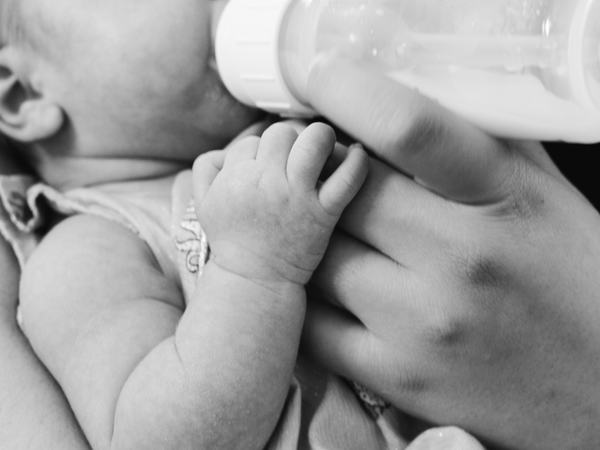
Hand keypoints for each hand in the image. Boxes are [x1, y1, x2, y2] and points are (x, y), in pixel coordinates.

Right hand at [193, 122, 366, 284]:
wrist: (254, 279)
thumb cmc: (231, 239)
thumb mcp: (203, 203)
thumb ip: (206, 168)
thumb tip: (229, 148)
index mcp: (235, 178)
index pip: (252, 142)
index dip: (258, 153)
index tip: (264, 171)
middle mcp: (265, 182)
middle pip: (282, 133)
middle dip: (287, 142)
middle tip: (292, 161)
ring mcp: (297, 196)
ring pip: (315, 140)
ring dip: (321, 139)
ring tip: (322, 150)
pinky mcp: (323, 213)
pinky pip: (348, 178)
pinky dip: (357, 162)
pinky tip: (358, 154)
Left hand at [302, 56, 599, 448]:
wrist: (598, 389)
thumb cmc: (571, 281)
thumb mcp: (543, 195)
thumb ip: (478, 145)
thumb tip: (407, 99)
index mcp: (501, 197)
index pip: (408, 128)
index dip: (347, 94)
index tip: (320, 83)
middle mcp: (459, 259)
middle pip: (341, 194)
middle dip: (320, 177)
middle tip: (319, 175)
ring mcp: (421, 323)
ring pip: (316, 260)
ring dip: (311, 240)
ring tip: (331, 236)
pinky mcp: (396, 376)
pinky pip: (314, 327)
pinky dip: (308, 300)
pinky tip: (328, 289)